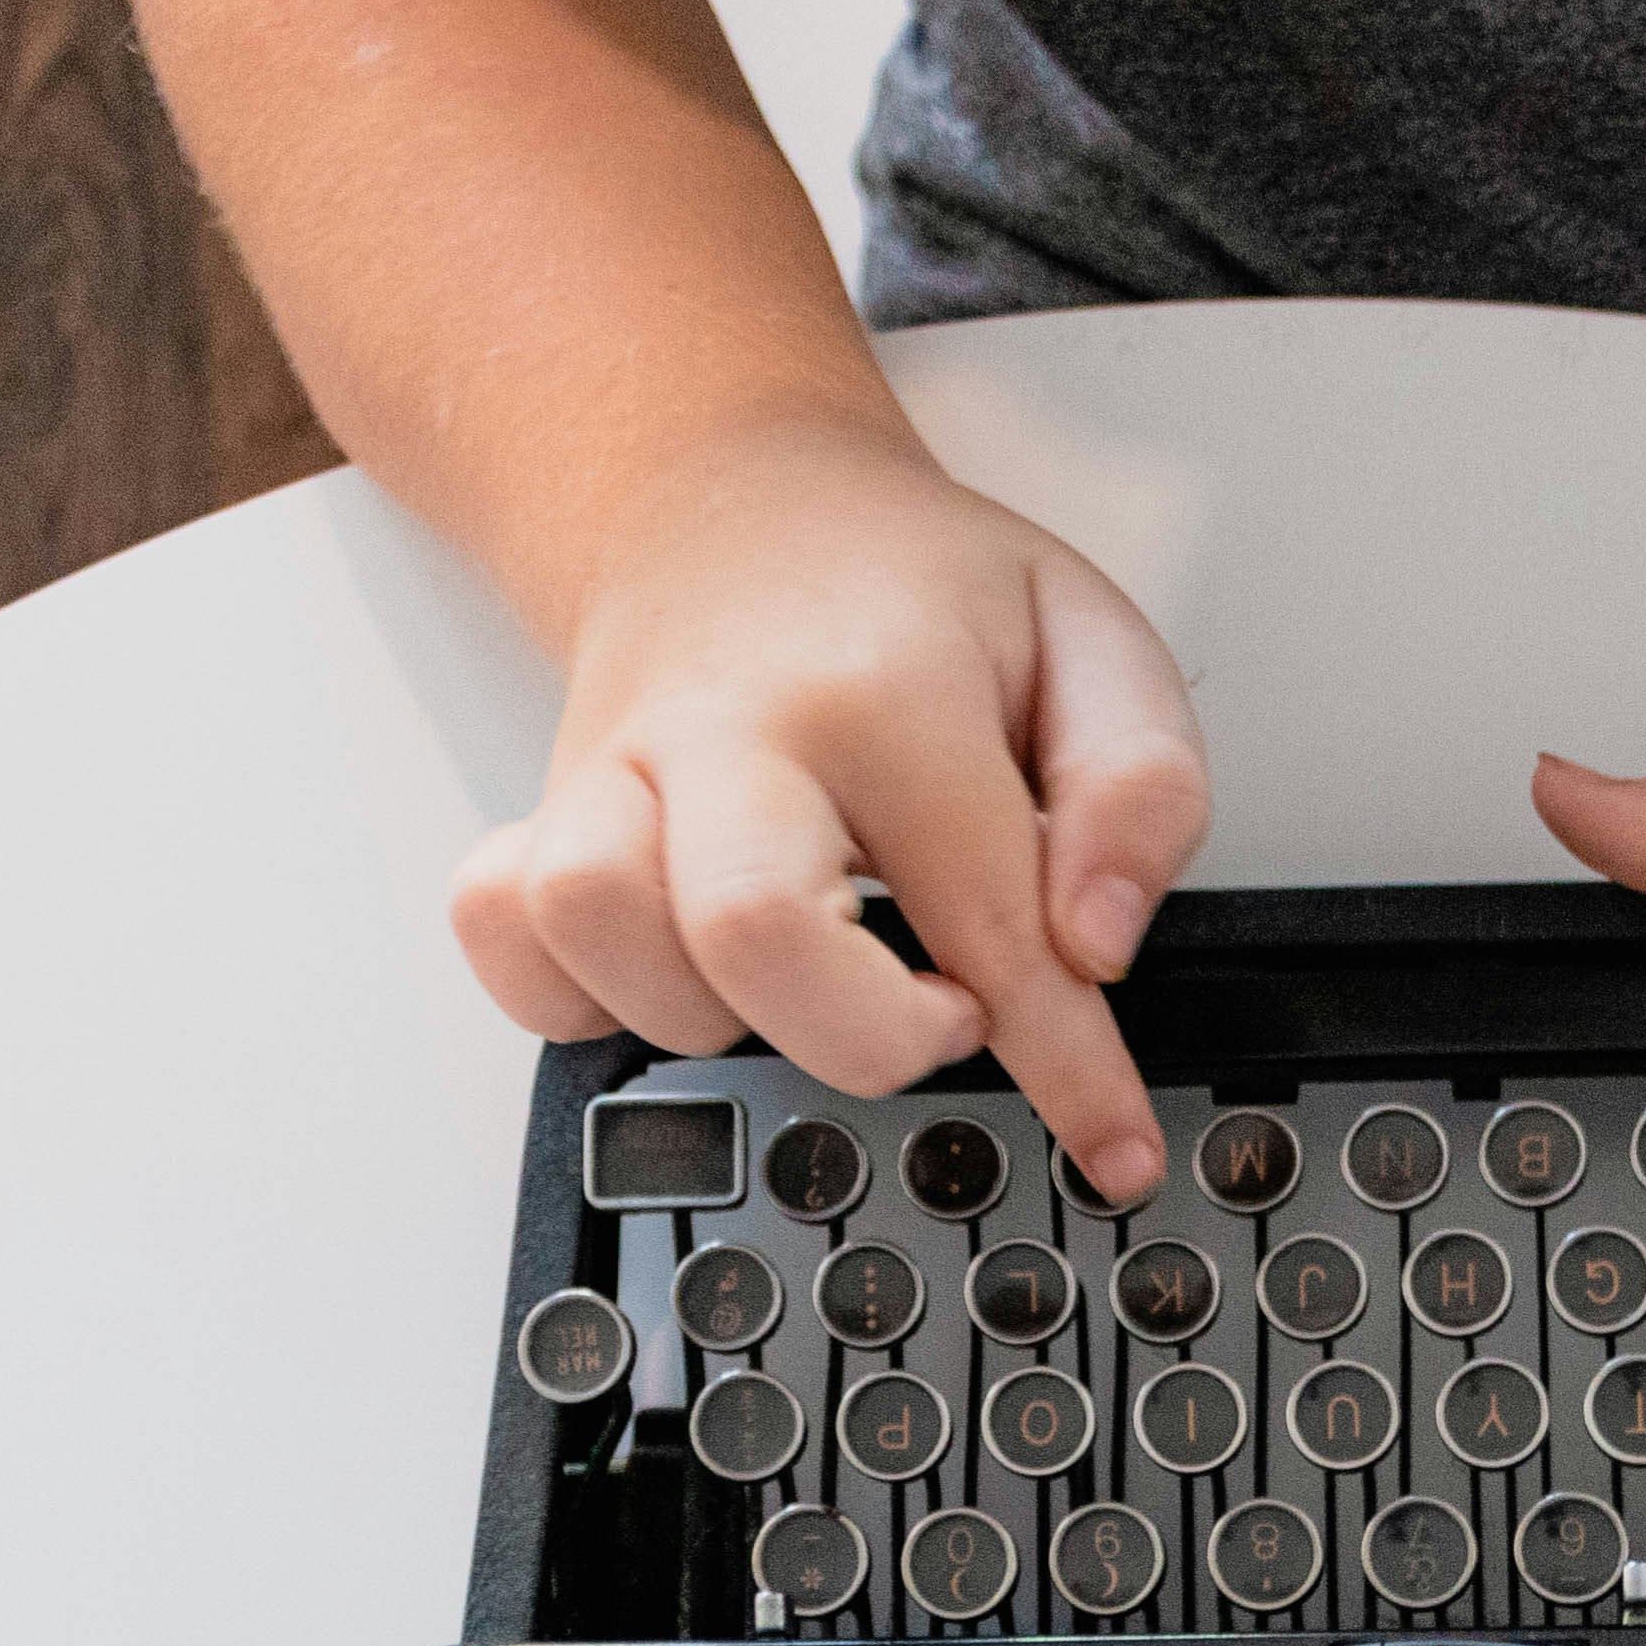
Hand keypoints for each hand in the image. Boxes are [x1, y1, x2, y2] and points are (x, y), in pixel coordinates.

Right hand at [450, 415, 1210, 1200]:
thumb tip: (1098, 940)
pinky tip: (673, 972)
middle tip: (939, 1008)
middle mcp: (728, 730)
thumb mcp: (1090, 641)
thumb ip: (1140, 788)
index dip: (1066, 1067)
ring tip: (805, 975)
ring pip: (597, 936)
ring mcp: (615, 772)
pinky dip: (575, 993)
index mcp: (886, 690)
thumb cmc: (914, 591)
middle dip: (868, 1034)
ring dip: (714, 1011)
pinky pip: (505, 936)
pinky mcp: (543, 816)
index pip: (990, 921)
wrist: (729, 495)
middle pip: (753, 937)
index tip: (1112, 1150)